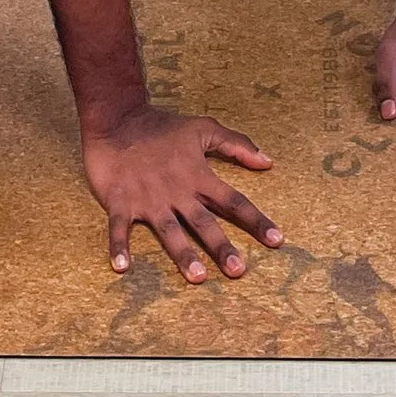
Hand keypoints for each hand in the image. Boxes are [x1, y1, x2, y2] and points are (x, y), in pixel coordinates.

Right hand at [83, 105, 284, 281]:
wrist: (118, 118)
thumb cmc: (162, 126)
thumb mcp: (203, 128)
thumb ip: (237, 144)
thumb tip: (269, 162)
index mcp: (198, 176)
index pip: (234, 201)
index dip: (256, 220)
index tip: (277, 240)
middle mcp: (177, 191)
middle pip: (204, 223)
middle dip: (222, 247)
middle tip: (239, 271)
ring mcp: (148, 198)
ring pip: (170, 231)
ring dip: (183, 254)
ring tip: (198, 277)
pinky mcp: (120, 201)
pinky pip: (119, 228)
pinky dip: (119, 246)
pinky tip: (122, 267)